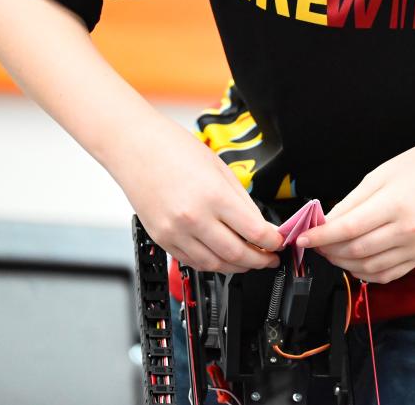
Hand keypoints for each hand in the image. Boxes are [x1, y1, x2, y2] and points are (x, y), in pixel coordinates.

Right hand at [110, 118, 282, 272]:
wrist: (134, 147)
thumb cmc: (173, 149)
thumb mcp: (220, 169)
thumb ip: (242, 201)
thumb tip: (260, 225)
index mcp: (214, 196)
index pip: (255, 232)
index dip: (273, 242)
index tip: (280, 242)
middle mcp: (193, 218)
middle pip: (237, 254)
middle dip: (260, 260)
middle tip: (270, 258)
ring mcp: (175, 232)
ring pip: (215, 265)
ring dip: (237, 267)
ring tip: (249, 261)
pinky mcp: (162, 239)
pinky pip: (192, 262)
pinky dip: (212, 264)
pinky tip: (223, 258)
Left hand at [296, 138, 414, 283]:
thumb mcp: (381, 174)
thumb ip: (352, 202)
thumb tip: (327, 221)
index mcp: (395, 205)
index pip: (347, 229)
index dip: (320, 237)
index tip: (303, 238)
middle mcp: (408, 231)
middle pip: (355, 251)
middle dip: (328, 250)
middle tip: (315, 243)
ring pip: (369, 268)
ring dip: (343, 263)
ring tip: (331, 252)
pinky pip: (388, 275)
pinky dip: (366, 273)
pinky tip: (354, 263)